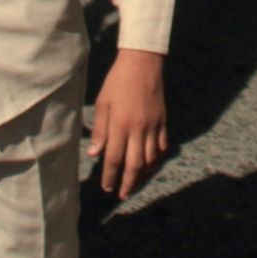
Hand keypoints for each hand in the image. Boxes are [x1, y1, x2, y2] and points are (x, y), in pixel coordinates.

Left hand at [87, 48, 168, 196]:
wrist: (143, 63)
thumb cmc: (118, 81)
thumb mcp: (103, 103)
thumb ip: (100, 130)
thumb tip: (94, 154)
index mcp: (121, 124)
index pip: (114, 158)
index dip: (110, 175)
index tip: (106, 187)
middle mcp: (139, 128)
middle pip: (135, 164)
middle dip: (128, 183)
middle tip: (122, 194)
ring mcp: (153, 125)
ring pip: (150, 158)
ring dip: (143, 174)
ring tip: (135, 182)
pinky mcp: (163, 121)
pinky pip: (162, 146)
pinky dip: (156, 158)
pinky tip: (150, 163)